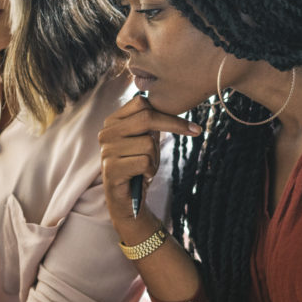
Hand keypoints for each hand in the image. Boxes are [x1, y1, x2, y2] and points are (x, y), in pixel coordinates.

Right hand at [98, 94, 201, 223]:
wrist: (127, 199)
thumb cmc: (138, 166)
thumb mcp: (146, 139)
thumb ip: (151, 122)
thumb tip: (174, 102)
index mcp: (112, 122)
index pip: (141, 103)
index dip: (167, 111)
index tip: (189, 123)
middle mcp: (106, 133)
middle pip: (146, 117)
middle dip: (174, 125)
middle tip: (195, 131)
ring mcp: (106, 151)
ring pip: (148, 143)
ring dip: (155, 157)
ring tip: (146, 166)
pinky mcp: (111, 169)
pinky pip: (144, 161)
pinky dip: (150, 170)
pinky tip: (142, 175)